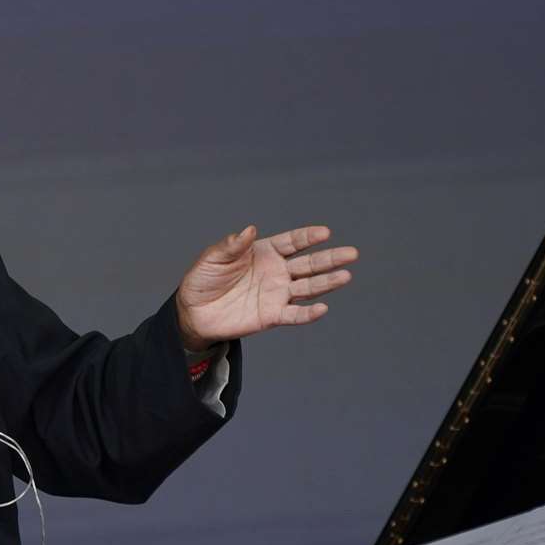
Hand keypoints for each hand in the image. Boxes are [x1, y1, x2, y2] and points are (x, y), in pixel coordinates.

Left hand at [175, 225, 357, 348]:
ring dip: (327, 282)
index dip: (308, 237)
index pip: (292, 242)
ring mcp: (276, 294)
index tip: (325, 232)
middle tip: (351, 253)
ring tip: (345, 275)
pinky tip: (322, 309)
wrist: (193, 311)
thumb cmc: (203, 280)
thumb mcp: (213, 258)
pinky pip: (294, 314)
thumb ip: (231, 245)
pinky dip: (308, 314)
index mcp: (265, 253)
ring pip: (308, 287)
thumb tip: (249, 230)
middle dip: (330, 258)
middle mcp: (276, 272)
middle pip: (309, 264)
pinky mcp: (271, 315)